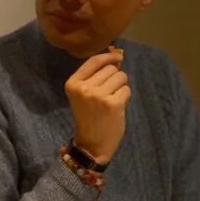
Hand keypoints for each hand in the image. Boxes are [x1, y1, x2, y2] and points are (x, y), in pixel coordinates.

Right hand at [65, 47, 129, 164]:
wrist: (91, 144)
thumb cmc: (88, 117)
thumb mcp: (82, 95)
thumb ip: (94, 77)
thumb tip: (116, 58)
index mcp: (72, 84)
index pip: (93, 61)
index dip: (108, 56)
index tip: (117, 57)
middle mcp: (83, 88)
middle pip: (110, 68)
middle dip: (114, 77)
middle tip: (108, 93)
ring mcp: (98, 96)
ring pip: (121, 77)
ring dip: (121, 87)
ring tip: (112, 100)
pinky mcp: (113, 103)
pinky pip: (127, 89)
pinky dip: (125, 97)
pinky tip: (117, 107)